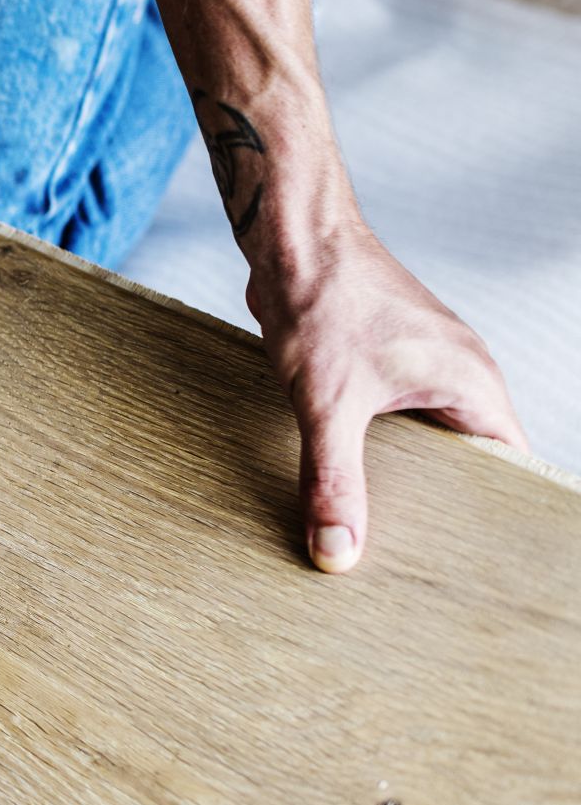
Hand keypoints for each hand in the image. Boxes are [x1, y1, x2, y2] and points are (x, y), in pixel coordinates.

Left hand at [247, 223, 527, 573]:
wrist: (291, 240)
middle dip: (439, 506)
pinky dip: (372, 450)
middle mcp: (459, 377)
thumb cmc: (324, 302)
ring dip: (399, 477)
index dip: (496, 517)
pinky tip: (343, 479)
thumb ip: (334, 478)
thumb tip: (337, 551)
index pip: (512, 469)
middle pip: (466, 462)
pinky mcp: (383, 362)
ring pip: (424, 442)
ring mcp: (422, 367)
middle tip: (415, 564)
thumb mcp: (328, 404)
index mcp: (472, 386)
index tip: (470, 564)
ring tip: (377, 532)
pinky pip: (391, 420)